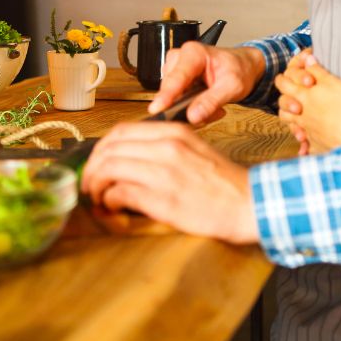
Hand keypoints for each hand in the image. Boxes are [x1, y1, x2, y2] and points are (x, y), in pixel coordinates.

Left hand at [80, 122, 258, 243]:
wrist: (250, 204)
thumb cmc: (223, 183)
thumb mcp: (195, 150)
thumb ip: (165, 148)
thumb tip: (131, 159)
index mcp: (174, 133)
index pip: (121, 131)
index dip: (101, 149)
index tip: (97, 164)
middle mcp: (167, 148)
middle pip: (109, 149)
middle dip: (92, 168)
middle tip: (90, 185)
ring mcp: (164, 172)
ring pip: (108, 169)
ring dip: (96, 186)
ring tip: (98, 199)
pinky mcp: (163, 199)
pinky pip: (119, 193)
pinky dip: (108, 202)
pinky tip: (112, 209)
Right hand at [148, 43, 264, 124]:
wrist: (244, 67)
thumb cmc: (239, 69)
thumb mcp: (232, 86)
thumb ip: (212, 101)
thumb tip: (193, 115)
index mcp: (194, 53)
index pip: (176, 77)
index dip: (166, 95)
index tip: (158, 109)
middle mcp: (180, 58)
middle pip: (172, 90)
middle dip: (189, 107)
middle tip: (213, 112)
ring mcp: (176, 69)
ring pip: (174, 98)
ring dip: (192, 109)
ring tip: (213, 107)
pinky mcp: (177, 81)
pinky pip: (177, 101)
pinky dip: (192, 108)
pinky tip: (206, 105)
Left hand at [276, 58, 340, 152]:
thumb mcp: (333, 82)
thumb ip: (318, 71)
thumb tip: (307, 59)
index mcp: (304, 97)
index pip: (284, 85)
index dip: (283, 79)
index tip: (283, 77)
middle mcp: (302, 114)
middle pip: (283, 107)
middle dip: (284, 101)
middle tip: (289, 98)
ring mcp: (308, 131)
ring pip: (292, 126)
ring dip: (292, 123)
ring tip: (297, 121)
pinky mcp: (317, 145)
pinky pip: (307, 147)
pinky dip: (305, 148)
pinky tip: (307, 149)